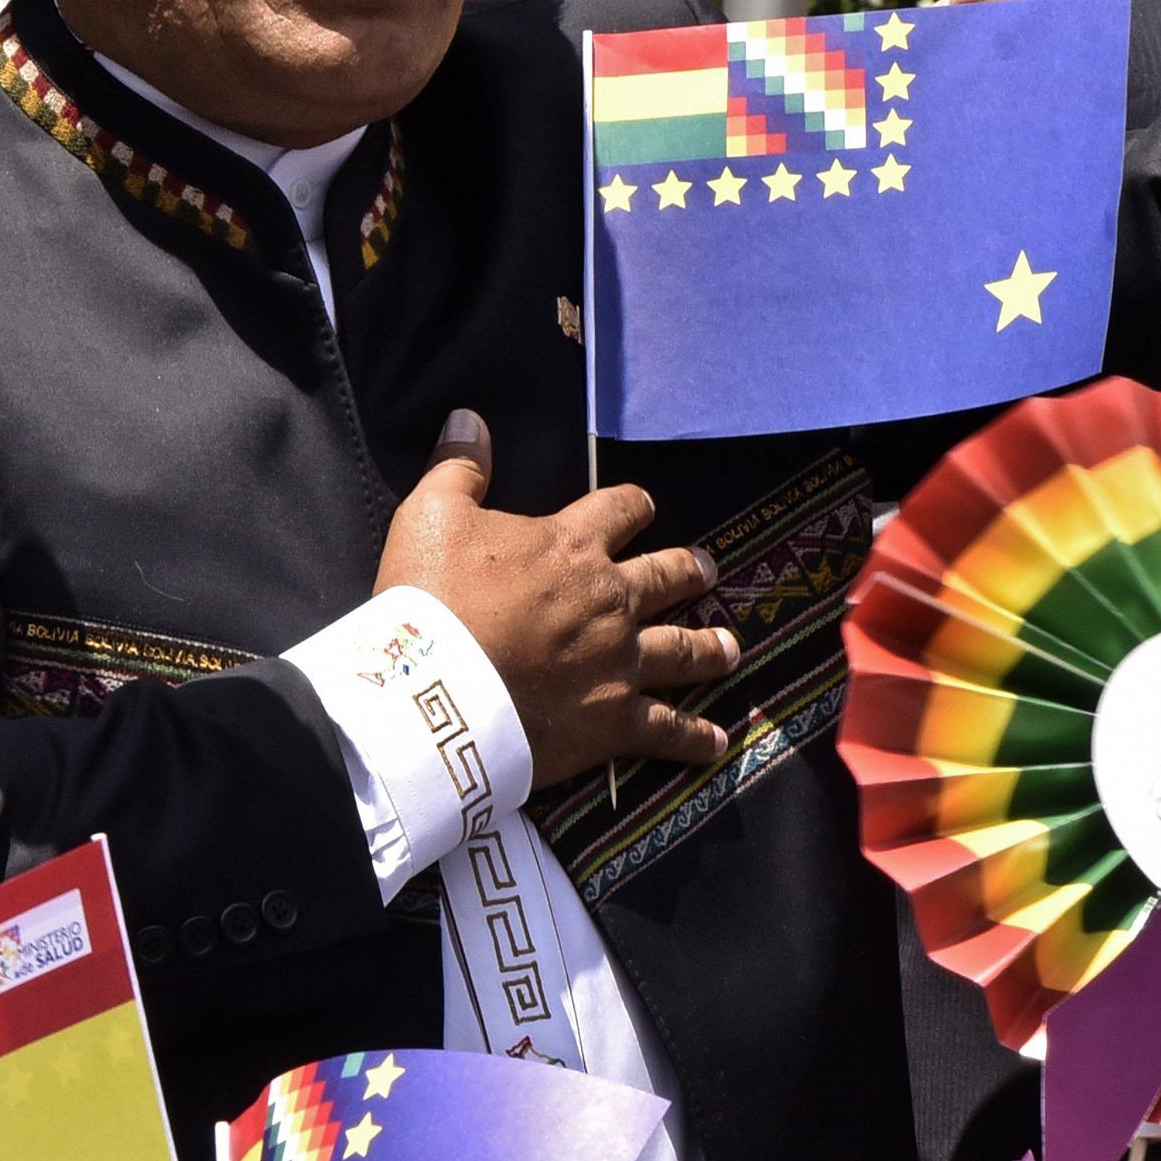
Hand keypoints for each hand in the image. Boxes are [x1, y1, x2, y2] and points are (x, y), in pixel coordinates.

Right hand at [375, 410, 731, 781]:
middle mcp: (610, 599)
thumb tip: (469, 418)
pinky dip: (695, 737)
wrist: (437, 690)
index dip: (634, 506)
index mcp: (571, 546)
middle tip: (707, 570)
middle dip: (690, 571)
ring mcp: (619, 661)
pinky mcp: (615, 720)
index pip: (620, 510)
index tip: (644, 507)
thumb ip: (458, 467)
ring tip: (730, 647)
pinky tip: (716, 742)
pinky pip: (668, 729)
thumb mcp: (430, 515)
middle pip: (668, 575)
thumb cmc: (431, 600)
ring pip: (683, 650)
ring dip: (710, 647)